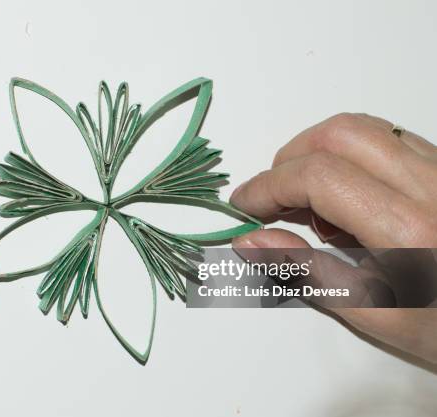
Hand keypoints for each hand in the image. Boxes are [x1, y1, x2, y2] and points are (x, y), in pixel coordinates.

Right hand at [229, 113, 436, 362]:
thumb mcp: (374, 313)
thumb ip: (306, 272)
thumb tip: (252, 239)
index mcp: (409, 229)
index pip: (319, 177)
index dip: (268, 186)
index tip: (244, 205)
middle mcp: (432, 186)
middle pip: (339, 135)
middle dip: (290, 159)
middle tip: (273, 199)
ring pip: (365, 129)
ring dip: (319, 154)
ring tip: (313, 204)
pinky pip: (389, 139)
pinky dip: (350, 157)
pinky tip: (350, 197)